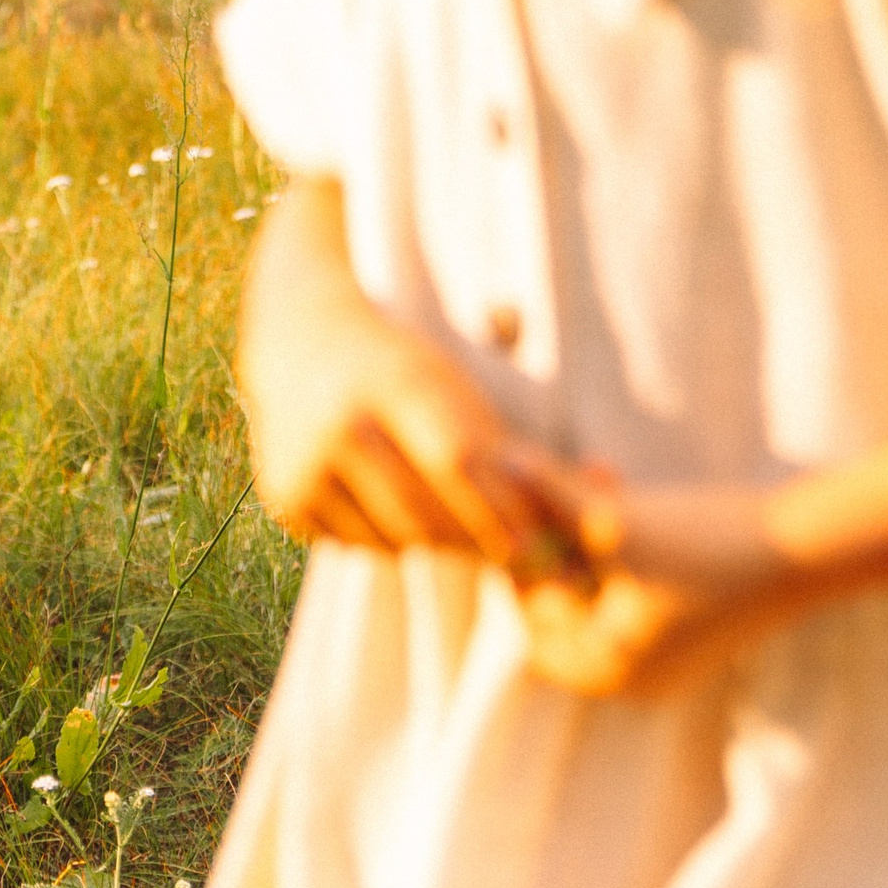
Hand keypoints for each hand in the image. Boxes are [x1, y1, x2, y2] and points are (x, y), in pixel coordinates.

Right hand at [240, 184, 583, 578]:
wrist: (300, 333)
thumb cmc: (404, 362)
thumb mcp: (457, 385)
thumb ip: (515, 449)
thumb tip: (603, 498)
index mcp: (395, 382)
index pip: (459, 463)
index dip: (504, 512)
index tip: (541, 547)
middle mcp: (343, 423)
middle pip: (429, 514)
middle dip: (478, 541)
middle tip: (513, 555)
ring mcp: (305, 463)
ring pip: (397, 540)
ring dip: (434, 542)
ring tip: (452, 520)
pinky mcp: (284, 496)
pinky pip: (358, 545)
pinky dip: (388, 539)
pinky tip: (395, 506)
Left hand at [513, 481, 802, 697]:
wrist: (806, 549)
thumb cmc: (707, 539)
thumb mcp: (617, 517)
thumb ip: (551, 492)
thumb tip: (491, 460)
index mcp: (606, 669)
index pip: (532, 619)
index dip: (521, 559)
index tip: (520, 506)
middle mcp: (632, 677)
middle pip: (564, 606)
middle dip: (559, 541)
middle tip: (563, 486)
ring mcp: (665, 658)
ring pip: (599, 591)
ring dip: (591, 535)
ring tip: (603, 477)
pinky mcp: (690, 630)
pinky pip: (633, 592)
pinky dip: (623, 549)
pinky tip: (632, 497)